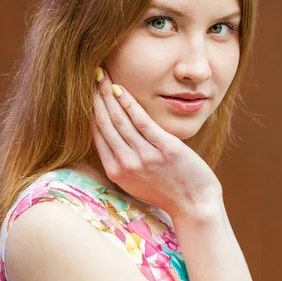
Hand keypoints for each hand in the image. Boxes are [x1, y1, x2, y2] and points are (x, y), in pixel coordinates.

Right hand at [92, 68, 221, 218]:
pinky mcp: (165, 149)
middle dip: (96, 96)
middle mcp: (127, 164)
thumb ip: (123, 161)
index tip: (87, 91)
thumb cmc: (167, 192)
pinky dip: (129, 103)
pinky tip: (121, 89)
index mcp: (116, 172)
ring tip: (103, 75)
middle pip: (105, 123)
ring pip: (120, 119)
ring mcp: (145, 157)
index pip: (97, 134)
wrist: (194, 205)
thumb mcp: (137, 182)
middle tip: (91, 75)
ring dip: (109, 94)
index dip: (90, 110)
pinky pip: (142, 121)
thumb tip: (113, 138)